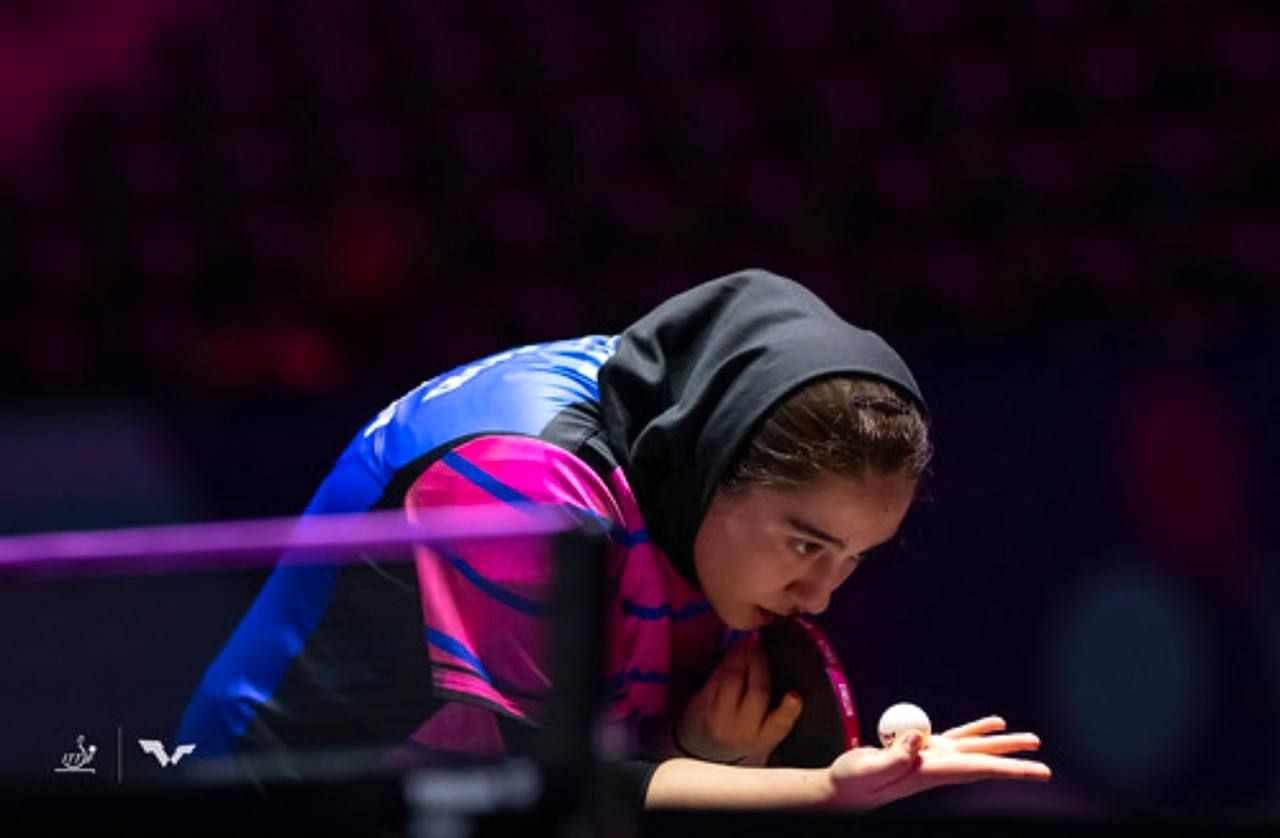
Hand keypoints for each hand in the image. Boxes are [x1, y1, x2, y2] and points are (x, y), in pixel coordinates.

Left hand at [674, 633, 803, 762]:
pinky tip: (738, 649)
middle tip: (763, 647)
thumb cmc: (746, 728)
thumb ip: (775, 700)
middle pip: (757, 693)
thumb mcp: (764, 727)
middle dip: (761, 665)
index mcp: (764, 739)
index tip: (794, 696)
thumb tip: (782, 660)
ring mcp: (720, 718)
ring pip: (734, 679)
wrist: (706, 741)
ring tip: (750, 642)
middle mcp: (742, 731)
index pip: (778, 726)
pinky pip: (719, 674)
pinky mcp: (702, 703)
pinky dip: (730, 658)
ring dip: (742, 656)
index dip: (788, 711)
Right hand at [823, 715, 1050, 808]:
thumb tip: (919, 739)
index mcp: (928, 773)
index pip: (978, 770)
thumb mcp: (866, 769)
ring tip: (1031, 739)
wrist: (842, 791)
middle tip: (1043, 756)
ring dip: (1002, 743)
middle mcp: (936, 767)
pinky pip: (957, 737)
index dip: (1010, 769)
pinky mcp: (921, 750)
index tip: (1039, 772)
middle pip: (983, 761)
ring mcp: (930, 758)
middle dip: (1014, 759)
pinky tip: (994, 724)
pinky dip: (977, 730)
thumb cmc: (851, 784)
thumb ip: (893, 756)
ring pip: (975, 748)